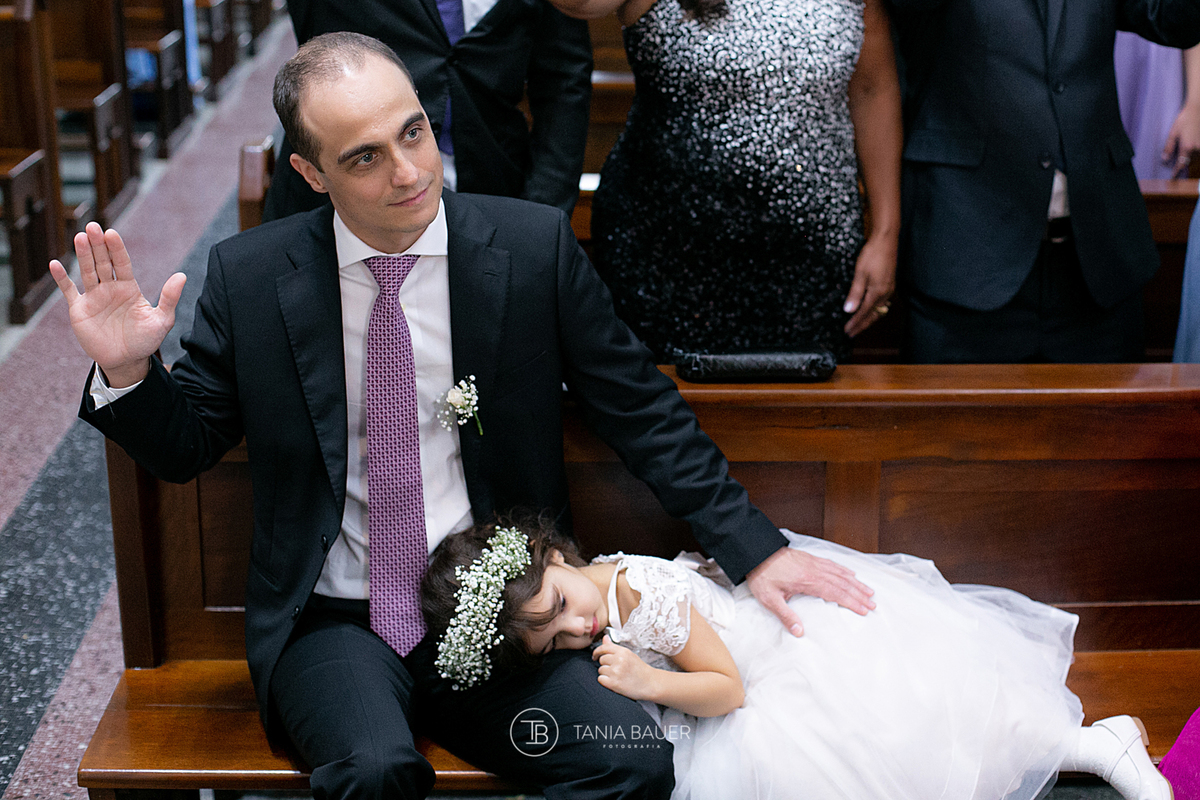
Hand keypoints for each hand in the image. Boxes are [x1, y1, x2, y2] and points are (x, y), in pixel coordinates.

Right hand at [49, 222, 185, 387]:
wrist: (127, 361)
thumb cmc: (146, 340)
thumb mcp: (162, 320)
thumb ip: (169, 298)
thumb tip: (182, 276)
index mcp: (129, 287)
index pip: (122, 263)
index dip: (117, 248)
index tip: (112, 233)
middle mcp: (110, 288)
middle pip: (103, 262)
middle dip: (98, 245)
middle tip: (93, 227)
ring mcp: (94, 297)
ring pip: (86, 271)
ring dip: (83, 255)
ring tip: (79, 237)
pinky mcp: (80, 310)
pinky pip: (69, 291)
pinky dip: (61, 279)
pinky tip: (54, 264)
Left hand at [592, 635, 658, 701]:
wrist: (650, 684)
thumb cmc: (640, 669)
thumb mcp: (629, 655)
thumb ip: (614, 647)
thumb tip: (604, 638)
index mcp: (623, 652)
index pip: (604, 647)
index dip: (597, 652)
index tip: (595, 656)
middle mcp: (619, 660)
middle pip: (601, 659)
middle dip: (606, 664)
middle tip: (615, 669)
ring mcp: (616, 672)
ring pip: (600, 670)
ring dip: (606, 673)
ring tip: (617, 676)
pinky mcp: (614, 683)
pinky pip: (601, 679)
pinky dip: (605, 681)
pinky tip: (614, 682)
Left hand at [746, 546, 875, 636]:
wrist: (755, 552)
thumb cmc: (762, 575)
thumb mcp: (769, 599)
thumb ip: (785, 615)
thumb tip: (799, 632)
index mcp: (807, 581)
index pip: (835, 593)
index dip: (851, 602)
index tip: (864, 610)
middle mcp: (814, 570)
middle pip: (842, 583)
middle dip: (859, 595)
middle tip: (873, 604)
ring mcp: (813, 563)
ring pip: (840, 573)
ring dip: (856, 583)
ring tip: (869, 591)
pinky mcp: (810, 558)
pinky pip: (832, 564)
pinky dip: (844, 570)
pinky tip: (851, 574)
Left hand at [842, 234, 895, 336]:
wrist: (886, 240)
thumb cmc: (872, 255)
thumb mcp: (860, 274)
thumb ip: (855, 294)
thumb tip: (849, 311)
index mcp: (877, 292)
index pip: (864, 313)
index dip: (855, 323)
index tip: (847, 332)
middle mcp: (886, 293)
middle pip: (873, 315)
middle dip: (862, 325)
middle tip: (852, 333)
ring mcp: (889, 289)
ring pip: (879, 310)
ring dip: (869, 319)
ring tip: (860, 325)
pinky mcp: (889, 283)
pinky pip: (883, 303)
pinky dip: (875, 310)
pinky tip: (870, 309)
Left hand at [1163, 103, 1199, 177]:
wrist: (1197, 110)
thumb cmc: (1184, 119)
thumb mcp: (1173, 133)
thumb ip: (1169, 147)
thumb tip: (1165, 158)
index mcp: (1187, 147)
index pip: (1182, 163)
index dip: (1177, 171)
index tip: (1173, 176)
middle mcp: (1197, 148)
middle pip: (1189, 161)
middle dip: (1183, 163)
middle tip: (1177, 166)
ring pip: (1196, 157)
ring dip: (1190, 158)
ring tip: (1184, 154)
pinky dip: (1195, 153)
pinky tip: (1191, 148)